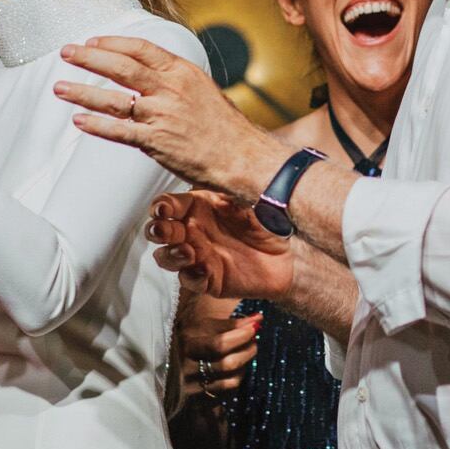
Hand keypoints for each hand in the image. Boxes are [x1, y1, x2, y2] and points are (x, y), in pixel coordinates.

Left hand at [55, 36, 282, 199]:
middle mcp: (170, 89)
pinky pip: (119, 131)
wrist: (242, 157)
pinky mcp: (156, 142)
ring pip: (113, 99)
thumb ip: (175, 80)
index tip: (93, 41)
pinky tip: (79, 120)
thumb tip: (150, 72)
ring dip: (83, 92)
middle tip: (66, 52)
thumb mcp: (203, 90)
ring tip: (59, 87)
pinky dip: (97, 125)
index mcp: (182, 72)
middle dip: (89, 58)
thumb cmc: (225, 127)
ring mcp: (162, 115)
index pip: (141, 48)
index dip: (113, 43)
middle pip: (121, 67)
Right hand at [148, 191, 294, 300]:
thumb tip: (203, 168)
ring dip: (170, 255)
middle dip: (157, 231)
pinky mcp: (208, 279)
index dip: (160, 207)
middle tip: (166, 231)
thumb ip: (224, 187)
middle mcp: (193, 231)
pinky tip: (203, 270)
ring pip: (167, 257)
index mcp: (198, 206)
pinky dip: (192, 276)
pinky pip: (190, 280)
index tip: (164, 210)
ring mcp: (198, 256)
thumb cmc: (270, 220)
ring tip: (187, 252)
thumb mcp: (246, 197)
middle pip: (159, 232)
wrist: (292, 252)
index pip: (166, 205)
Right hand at [181, 306, 260, 398]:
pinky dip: (238, 377)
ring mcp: (193, 386)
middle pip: (227, 363)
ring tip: (247, 352)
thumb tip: (258, 318)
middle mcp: (187, 368)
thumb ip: (230, 324)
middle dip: (247, 350)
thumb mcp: (202, 328)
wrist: (167, 367)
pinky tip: (237, 367)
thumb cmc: (189, 341)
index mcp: (185, 345)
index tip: (254, 327)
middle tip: (254, 340)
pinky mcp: (199, 399)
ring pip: (230, 379)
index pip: (218, 344)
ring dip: (245, 364)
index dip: (240, 336)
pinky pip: (227, 390)